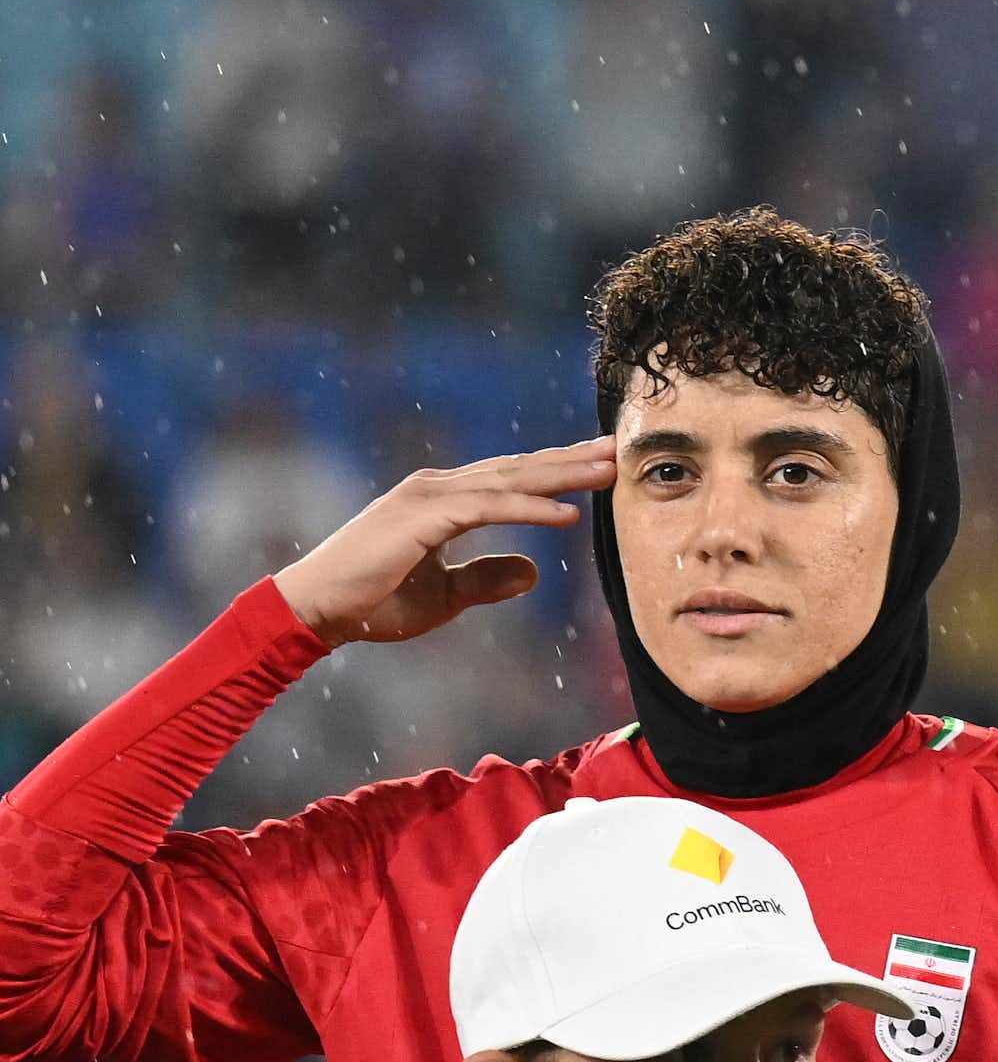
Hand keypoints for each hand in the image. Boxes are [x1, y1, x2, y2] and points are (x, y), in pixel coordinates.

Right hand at [274, 440, 619, 648]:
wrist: (315, 612)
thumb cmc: (372, 603)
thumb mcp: (445, 595)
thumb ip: (487, 579)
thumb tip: (534, 572)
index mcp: (443, 501)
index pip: (511, 480)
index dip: (556, 472)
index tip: (600, 464)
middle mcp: (438, 489)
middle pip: (518, 469)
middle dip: (570, 459)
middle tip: (618, 449)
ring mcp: (428, 497)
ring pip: (509, 480)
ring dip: (561, 475)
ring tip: (607, 470)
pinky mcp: (423, 517)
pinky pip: (489, 509)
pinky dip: (530, 509)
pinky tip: (567, 514)